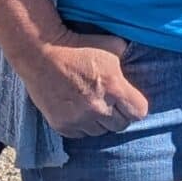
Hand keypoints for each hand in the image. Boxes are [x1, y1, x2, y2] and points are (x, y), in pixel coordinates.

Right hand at [20, 30, 148, 137]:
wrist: (42, 53)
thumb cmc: (79, 46)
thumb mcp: (112, 46)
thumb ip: (128, 60)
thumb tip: (135, 67)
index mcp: (114, 88)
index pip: (139, 113)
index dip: (135, 106)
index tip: (129, 100)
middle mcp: (98, 108)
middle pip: (120, 125)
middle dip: (118, 114)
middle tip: (110, 103)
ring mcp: (78, 119)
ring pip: (100, 132)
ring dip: (99, 122)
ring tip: (92, 106)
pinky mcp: (61, 125)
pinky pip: (80, 134)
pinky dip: (81, 126)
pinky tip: (79, 111)